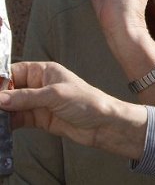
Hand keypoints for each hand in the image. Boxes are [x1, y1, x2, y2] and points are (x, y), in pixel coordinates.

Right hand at [0, 61, 146, 159]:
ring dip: (2, 111)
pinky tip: (3, 126)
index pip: (15, 71)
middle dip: (0, 97)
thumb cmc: (88, 102)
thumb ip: (26, 97)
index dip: (1, 79)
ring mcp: (38, 103)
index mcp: (45, 72)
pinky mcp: (38, 118)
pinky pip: (17, 119)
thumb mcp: (55, 95)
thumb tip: (1, 98)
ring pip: (11, 105)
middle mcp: (39, 86)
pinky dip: (8, 122)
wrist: (102, 124)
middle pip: (10, 89)